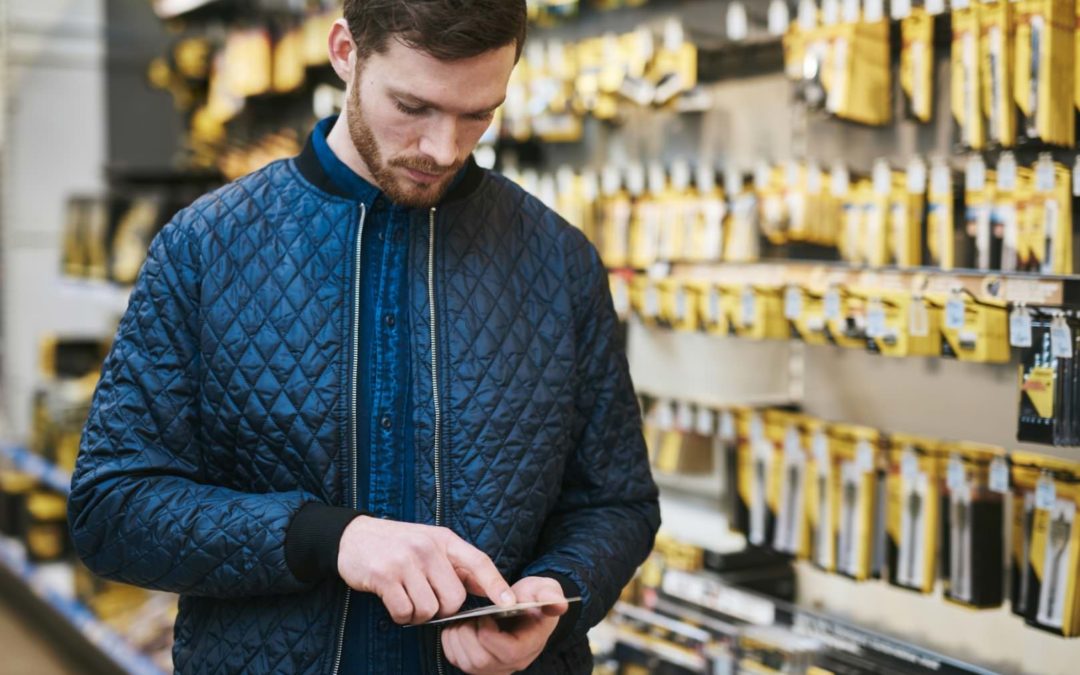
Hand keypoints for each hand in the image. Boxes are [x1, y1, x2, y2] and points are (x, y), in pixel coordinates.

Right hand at [337, 517, 514, 624]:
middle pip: (454, 598)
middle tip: (427, 599)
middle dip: (443, 609)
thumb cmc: (398, 544)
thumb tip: (490, 589)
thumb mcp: (431, 543)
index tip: (509, 602)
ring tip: (407, 599)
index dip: (496, 583)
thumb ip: (457, 565)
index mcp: (444, 539)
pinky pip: (404, 613)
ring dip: (419, 614)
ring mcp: (405, 561)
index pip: (478, 562)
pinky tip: (394, 602)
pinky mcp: (384, 576)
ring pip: (430, 609)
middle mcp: (427, 548)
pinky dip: (401, 616)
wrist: (353, 536)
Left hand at [441, 576, 567, 674]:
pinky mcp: (478, 666)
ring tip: (464, 620)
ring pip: (467, 664)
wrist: (522, 606)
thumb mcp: (544, 589)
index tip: (485, 616)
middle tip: (470, 617)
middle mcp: (512, 663)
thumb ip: (550, 595)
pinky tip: (458, 627)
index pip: (508, 653)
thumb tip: (560, 604)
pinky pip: (457, 660)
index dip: (490, 635)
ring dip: (458, 639)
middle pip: (482, 662)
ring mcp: (494, 667)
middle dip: (469, 636)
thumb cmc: (533, 598)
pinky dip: (451, 643)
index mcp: (530, 646)